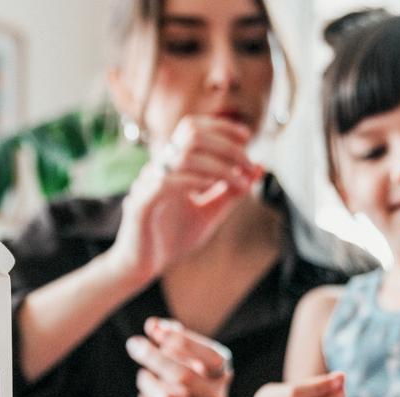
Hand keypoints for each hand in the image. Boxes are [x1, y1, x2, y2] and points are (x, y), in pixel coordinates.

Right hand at [106, 116, 264, 287]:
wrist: (143, 265)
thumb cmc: (173, 237)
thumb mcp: (210, 212)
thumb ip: (231, 192)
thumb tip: (259, 169)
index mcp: (173, 165)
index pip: (194, 128)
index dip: (221, 127)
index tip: (247, 137)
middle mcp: (159, 168)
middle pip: (191, 133)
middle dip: (226, 145)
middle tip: (248, 164)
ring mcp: (148, 183)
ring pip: (183, 156)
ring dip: (218, 166)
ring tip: (238, 182)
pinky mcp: (141, 204)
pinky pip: (166, 182)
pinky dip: (193, 182)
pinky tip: (210, 189)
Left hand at [126, 317, 234, 396]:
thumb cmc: (189, 387)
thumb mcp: (186, 361)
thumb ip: (171, 339)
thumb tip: (154, 325)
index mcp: (222, 374)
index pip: (208, 354)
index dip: (180, 339)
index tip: (155, 330)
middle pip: (184, 375)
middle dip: (154, 356)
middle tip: (134, 345)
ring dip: (148, 384)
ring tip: (144, 378)